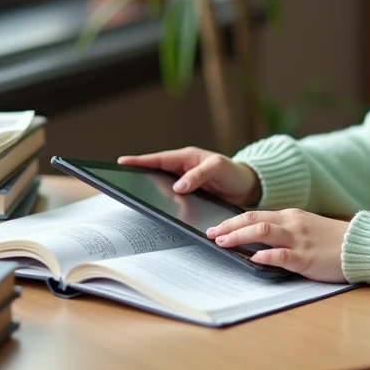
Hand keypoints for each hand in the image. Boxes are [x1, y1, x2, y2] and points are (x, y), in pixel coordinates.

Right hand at [117, 146, 260, 208]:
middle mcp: (183, 170)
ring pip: (162, 188)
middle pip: (156, 173)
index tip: (122, 162)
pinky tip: (157, 211)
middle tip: (120, 181)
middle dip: (138, 175)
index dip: (141, 161)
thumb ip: (199, 175)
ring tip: (133, 197)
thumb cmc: (234, 173)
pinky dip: (164, 204)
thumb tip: (178, 186)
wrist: (248, 189)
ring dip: (150, 192)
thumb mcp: (218, 168)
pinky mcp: (190, 199)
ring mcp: (185, 185)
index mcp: (187, 158)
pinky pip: (173, 201)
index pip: (159, 159)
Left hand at [207, 209, 349, 282]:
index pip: (254, 215)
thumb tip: (258, 242)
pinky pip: (282, 255)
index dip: (232, 221)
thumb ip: (284, 232)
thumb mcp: (306, 229)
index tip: (215, 228)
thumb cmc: (333, 240)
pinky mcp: (307, 258)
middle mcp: (292, 224)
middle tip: (211, 234)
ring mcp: (299, 240)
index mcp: (291, 216)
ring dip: (239, 237)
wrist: (361, 245)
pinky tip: (253, 259)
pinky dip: (264, 256)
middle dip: (228, 227)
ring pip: (263, 232)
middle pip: (253, 220)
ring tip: (223, 243)